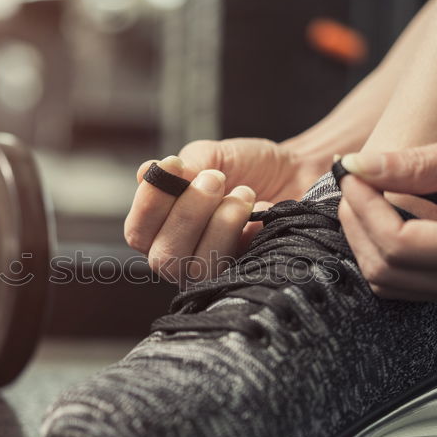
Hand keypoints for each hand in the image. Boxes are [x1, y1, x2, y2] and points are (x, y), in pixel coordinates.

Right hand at [124, 138, 327, 282]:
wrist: (298, 173)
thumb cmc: (248, 167)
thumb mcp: (212, 157)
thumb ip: (182, 167)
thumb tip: (145, 174)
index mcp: (162, 229)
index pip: (138, 232)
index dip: (150, 202)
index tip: (172, 164)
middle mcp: (181, 257)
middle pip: (163, 258)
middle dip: (187, 214)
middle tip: (215, 179)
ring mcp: (212, 272)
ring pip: (197, 268)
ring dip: (219, 226)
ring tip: (243, 193)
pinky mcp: (244, 279)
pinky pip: (233, 271)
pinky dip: (242, 236)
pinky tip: (256, 210)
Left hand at [336, 113, 436, 304]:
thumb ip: (421, 163)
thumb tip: (357, 167)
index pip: (397, 246)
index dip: (363, 207)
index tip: (351, 170)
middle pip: (387, 273)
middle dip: (357, 225)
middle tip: (354, 178)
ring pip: (395, 285)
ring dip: (368, 240)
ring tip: (368, 192)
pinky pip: (415, 283)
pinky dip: (390, 251)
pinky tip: (391, 212)